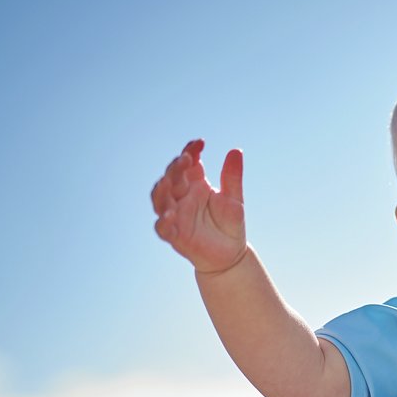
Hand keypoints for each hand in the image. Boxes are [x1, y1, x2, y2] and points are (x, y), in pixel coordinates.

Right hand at [151, 139, 247, 273]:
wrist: (231, 254)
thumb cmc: (230, 224)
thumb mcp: (235, 199)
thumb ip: (232, 177)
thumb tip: (236, 150)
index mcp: (195, 185)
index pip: (188, 164)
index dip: (190, 151)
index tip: (199, 143)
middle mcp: (182, 197)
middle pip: (170, 178)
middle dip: (175, 168)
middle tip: (186, 159)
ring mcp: (176, 216)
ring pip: (160, 200)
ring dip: (162, 191)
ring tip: (169, 182)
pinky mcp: (175, 235)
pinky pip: (163, 228)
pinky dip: (164, 222)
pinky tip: (170, 216)